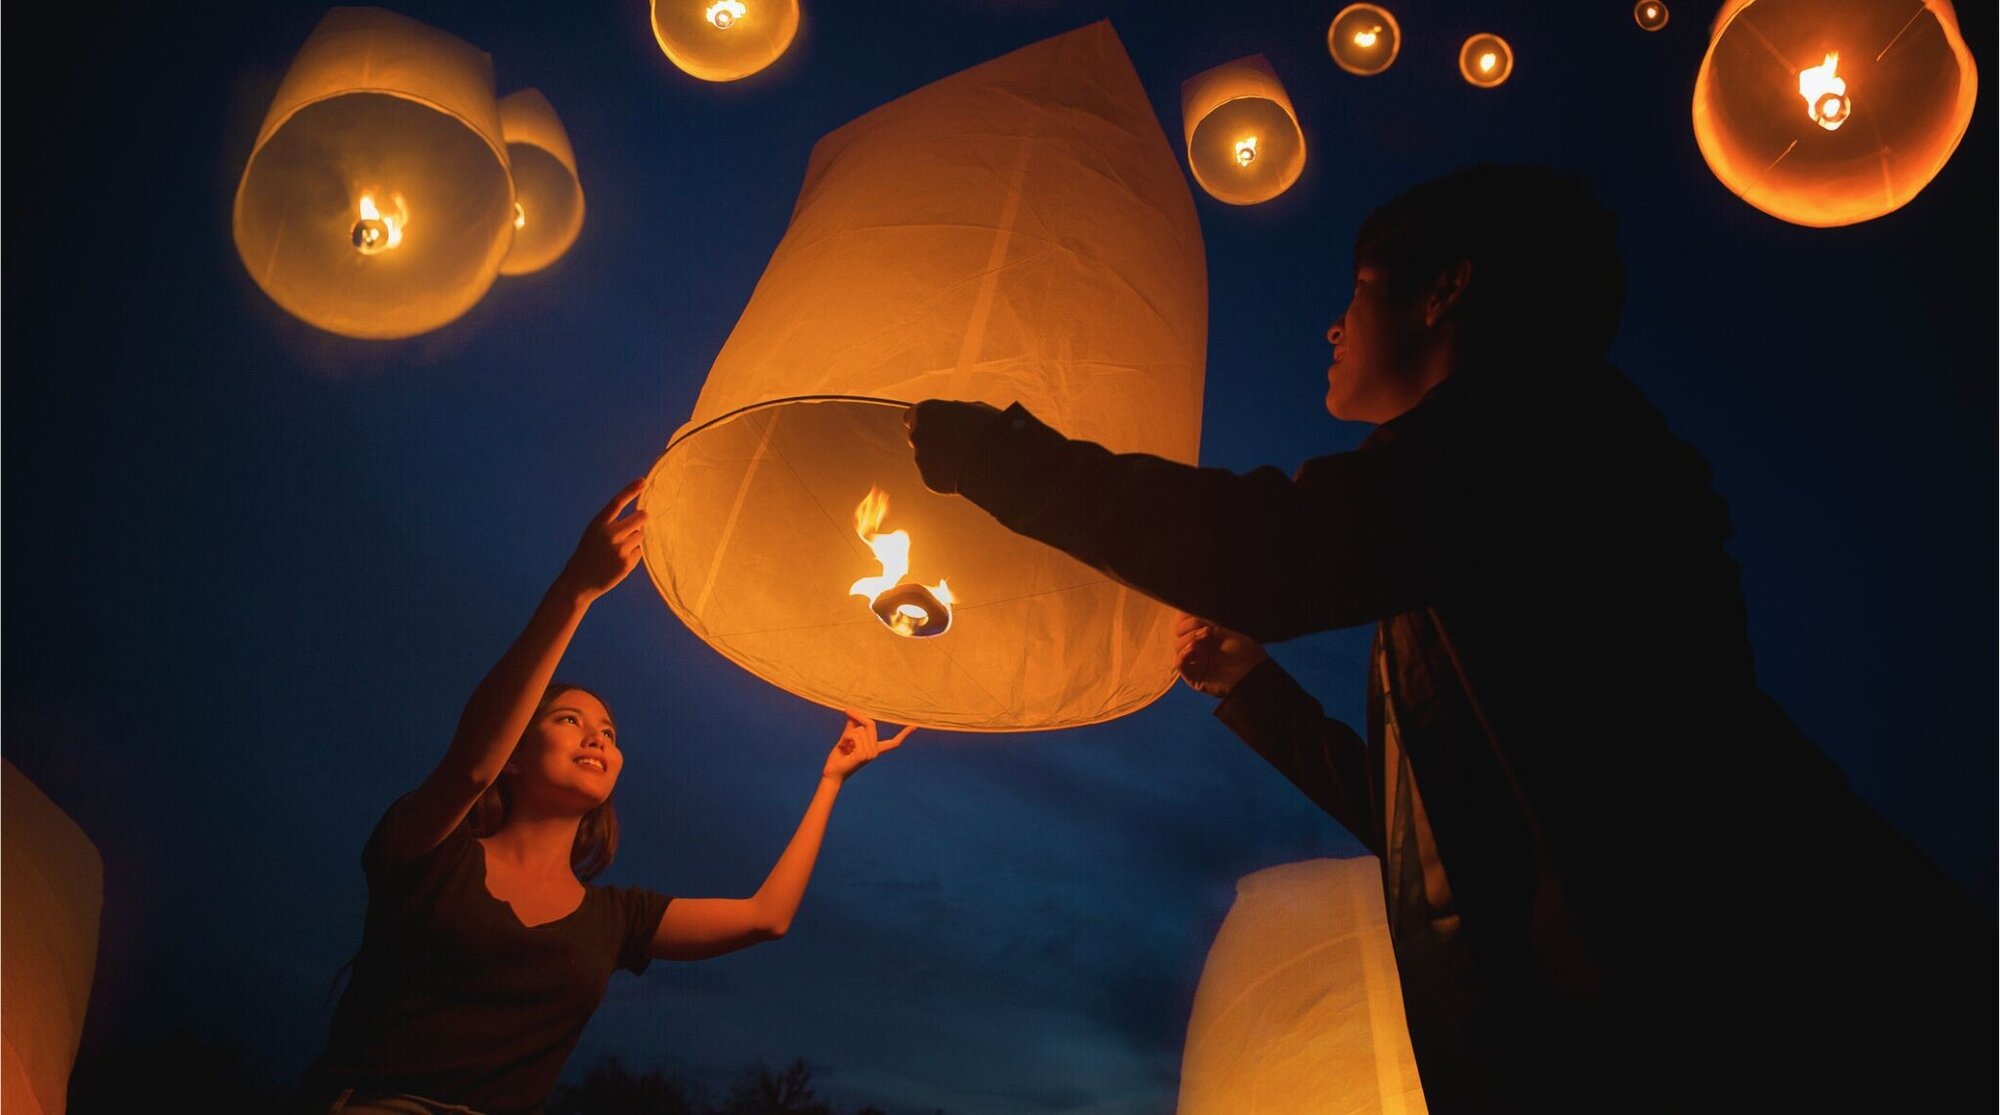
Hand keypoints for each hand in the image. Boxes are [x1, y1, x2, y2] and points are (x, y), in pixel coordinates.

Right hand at [557, 478, 647, 602]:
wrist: (578, 582)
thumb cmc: (588, 554)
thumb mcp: (593, 534)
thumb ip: (612, 524)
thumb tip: (641, 517)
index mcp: (598, 524)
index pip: (617, 502)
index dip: (630, 490)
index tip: (642, 481)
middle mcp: (610, 534)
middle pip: (640, 518)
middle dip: (641, 519)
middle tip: (639, 521)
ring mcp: (619, 549)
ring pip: (640, 536)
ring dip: (634, 539)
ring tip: (617, 550)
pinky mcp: (627, 563)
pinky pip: (639, 552)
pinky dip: (633, 554)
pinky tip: (618, 561)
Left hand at [823, 709, 912, 782]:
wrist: (832, 772)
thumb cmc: (839, 756)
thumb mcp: (847, 737)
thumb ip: (852, 725)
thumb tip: (852, 711)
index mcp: (875, 749)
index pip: (893, 743)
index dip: (904, 734)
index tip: (914, 726)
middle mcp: (875, 752)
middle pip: (870, 724)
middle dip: (858, 716)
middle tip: (846, 711)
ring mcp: (870, 754)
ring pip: (860, 730)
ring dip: (848, 734)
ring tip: (844, 745)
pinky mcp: (862, 755)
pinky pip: (855, 736)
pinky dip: (845, 739)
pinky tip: (843, 748)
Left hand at [904, 399, 1003, 494]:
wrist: (996, 458)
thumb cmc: (987, 428)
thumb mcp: (973, 409)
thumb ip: (955, 412)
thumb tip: (954, 414)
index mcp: (924, 412)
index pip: (912, 416)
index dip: (926, 422)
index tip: (937, 426)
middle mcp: (917, 434)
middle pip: (919, 438)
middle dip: (932, 441)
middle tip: (955, 445)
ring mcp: (921, 459)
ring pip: (927, 459)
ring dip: (941, 460)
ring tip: (967, 460)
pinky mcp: (929, 479)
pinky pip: (936, 477)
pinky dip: (946, 476)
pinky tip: (965, 472)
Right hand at [1174, 612, 1267, 697]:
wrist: (1253, 673)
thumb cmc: (1246, 652)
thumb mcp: (1225, 630)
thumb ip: (1206, 622)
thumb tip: (1186, 611)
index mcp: (1205, 636)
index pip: (1185, 623)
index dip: (1185, 616)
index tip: (1190, 613)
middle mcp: (1198, 648)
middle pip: (1179, 633)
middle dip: (1188, 626)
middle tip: (1206, 627)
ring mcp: (1195, 662)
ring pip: (1178, 646)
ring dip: (1190, 638)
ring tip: (1206, 635)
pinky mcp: (1193, 677)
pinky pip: (1179, 664)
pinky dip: (1183, 654)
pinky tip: (1193, 648)